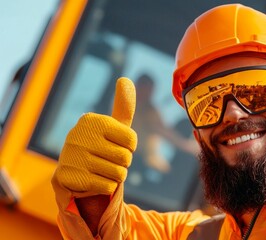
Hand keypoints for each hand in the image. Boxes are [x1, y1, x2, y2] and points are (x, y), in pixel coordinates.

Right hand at [51, 77, 136, 234]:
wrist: (75, 173)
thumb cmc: (101, 146)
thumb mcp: (113, 127)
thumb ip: (123, 106)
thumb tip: (125, 79)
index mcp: (92, 121)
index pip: (132, 139)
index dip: (130, 147)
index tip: (118, 145)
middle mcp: (79, 135)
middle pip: (126, 158)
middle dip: (123, 163)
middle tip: (108, 159)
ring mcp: (72, 156)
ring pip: (118, 174)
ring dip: (116, 175)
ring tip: (102, 169)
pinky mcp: (69, 177)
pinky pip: (107, 186)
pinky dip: (106, 186)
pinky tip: (95, 180)